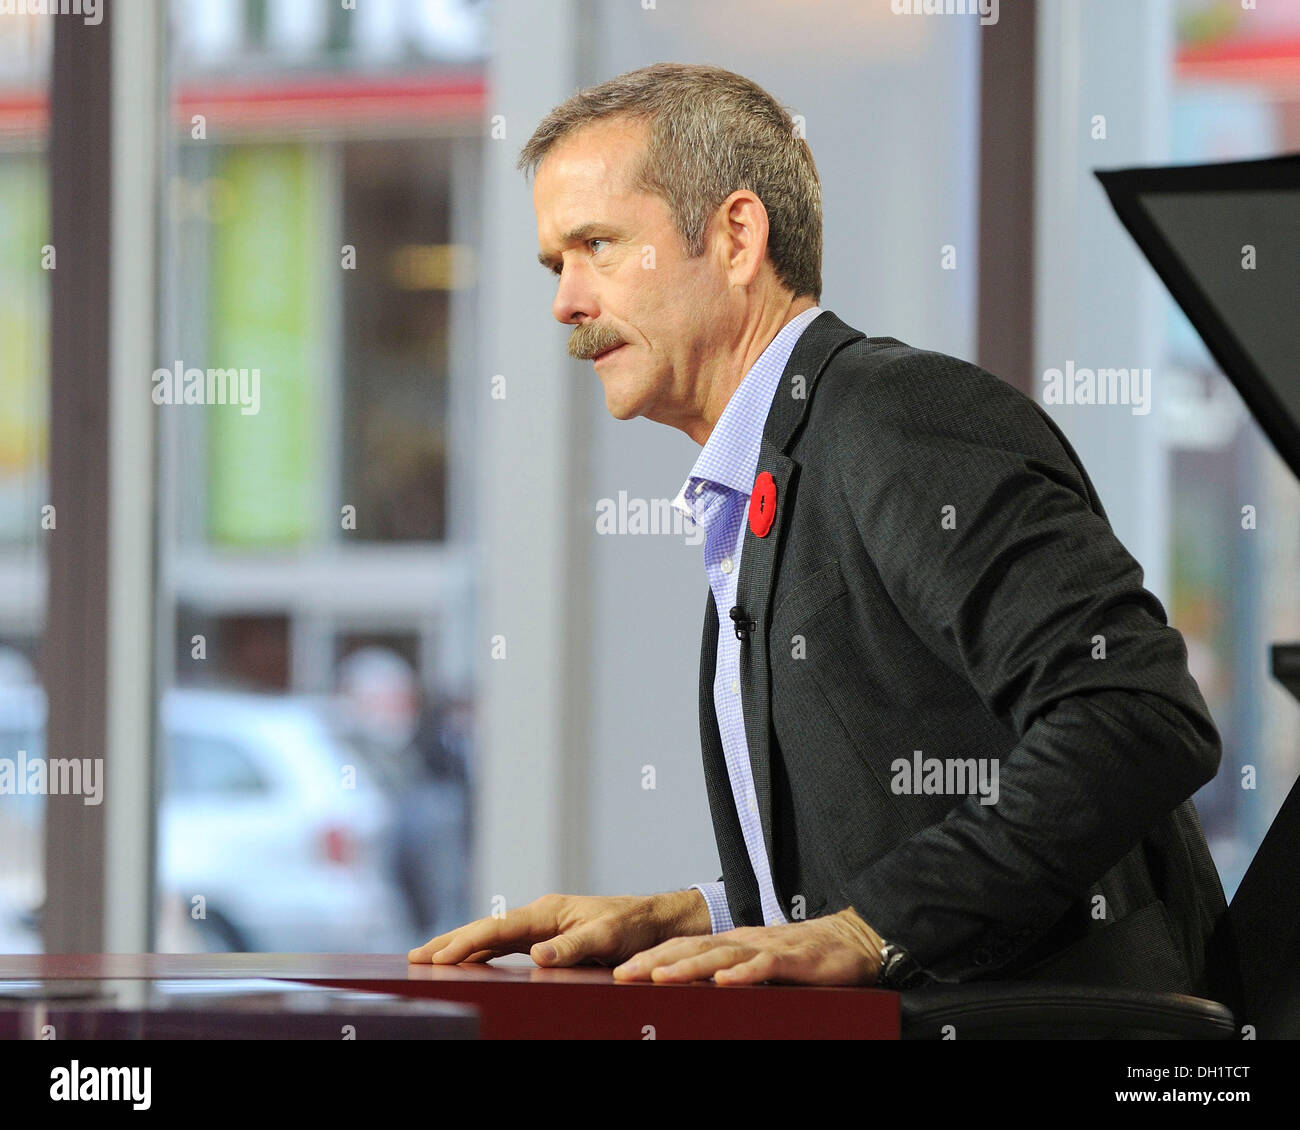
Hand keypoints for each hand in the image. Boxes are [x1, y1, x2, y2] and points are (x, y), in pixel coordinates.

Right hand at [407, 890, 710, 966]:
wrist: (654, 922)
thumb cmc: (632, 926)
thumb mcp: (606, 936)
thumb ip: (573, 945)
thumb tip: (536, 953)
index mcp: (548, 911)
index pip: (497, 929)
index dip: (466, 943)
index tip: (438, 957)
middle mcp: (540, 916)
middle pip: (486, 930)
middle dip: (450, 943)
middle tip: (413, 957)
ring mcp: (542, 926)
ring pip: (492, 937)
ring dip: (461, 948)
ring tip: (429, 960)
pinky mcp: (547, 937)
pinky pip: (506, 945)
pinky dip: (482, 953)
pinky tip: (468, 963)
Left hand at [611, 906, 885, 985]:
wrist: (852, 940)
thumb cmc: (803, 959)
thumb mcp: (759, 965)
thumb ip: (730, 973)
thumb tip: (696, 990)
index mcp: (731, 943)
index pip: (683, 947)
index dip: (650, 957)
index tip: (619, 970)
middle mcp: (742, 940)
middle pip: (692, 949)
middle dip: (654, 961)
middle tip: (621, 974)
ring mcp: (766, 947)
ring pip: (721, 955)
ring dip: (688, 967)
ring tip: (660, 978)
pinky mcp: (793, 958)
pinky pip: (765, 964)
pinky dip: (743, 972)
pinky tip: (725, 981)